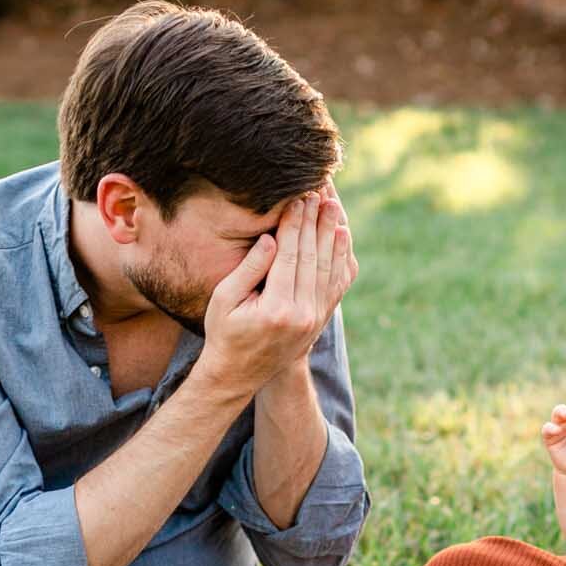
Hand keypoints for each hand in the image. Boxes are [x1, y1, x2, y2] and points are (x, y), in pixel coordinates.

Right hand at [201, 187, 357, 393]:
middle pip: (315, 257)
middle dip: (316, 221)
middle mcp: (303, 315)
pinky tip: (341, 235)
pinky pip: (337, 283)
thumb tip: (271, 238)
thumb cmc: (224, 332)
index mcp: (277, 309)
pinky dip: (341, 257)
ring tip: (333, 205)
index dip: (296, 223)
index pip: (291, 255)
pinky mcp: (321, 319)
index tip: (297, 197)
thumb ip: (249, 269)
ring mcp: (316, 318)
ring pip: (331, 267)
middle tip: (318, 192)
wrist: (239, 374)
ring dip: (332, 233)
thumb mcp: (224, 299)